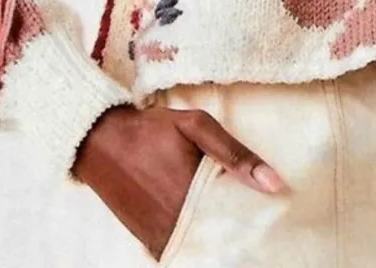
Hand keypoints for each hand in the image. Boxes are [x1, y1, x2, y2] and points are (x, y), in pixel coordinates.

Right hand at [71, 102, 285, 259]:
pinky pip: (181, 249)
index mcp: (194, 192)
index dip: (255, 216)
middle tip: (248, 214)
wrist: (100, 142)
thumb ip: (234, 153)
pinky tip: (202, 223)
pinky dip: (195, 241)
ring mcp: (162, 235)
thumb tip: (275, 183)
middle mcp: (178, 221)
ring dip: (216, 235)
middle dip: (237, 227)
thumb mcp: (195, 127)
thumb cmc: (152, 129)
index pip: (240, 219)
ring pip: (203, 247)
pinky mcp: (149, 242)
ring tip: (227, 218)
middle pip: (223, 237)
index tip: (267, 210)